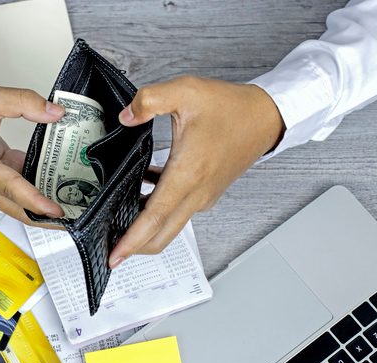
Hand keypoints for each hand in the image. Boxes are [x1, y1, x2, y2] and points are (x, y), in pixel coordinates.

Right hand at [0, 84, 65, 221]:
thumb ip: (24, 103)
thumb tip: (54, 113)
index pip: (12, 189)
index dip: (36, 201)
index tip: (56, 210)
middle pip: (18, 209)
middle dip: (46, 217)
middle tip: (75, 218)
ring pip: (19, 203)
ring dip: (43, 206)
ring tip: (72, 204)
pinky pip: (18, 189)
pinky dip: (36, 189)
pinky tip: (57, 183)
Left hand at [109, 76, 284, 267]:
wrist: (266, 117)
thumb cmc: (232, 108)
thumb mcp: (186, 91)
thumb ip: (149, 100)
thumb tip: (126, 116)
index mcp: (188, 174)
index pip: (155, 218)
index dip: (132, 240)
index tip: (115, 256)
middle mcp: (196, 192)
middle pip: (161, 235)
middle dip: (134, 247)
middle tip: (110, 249)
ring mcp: (203, 196)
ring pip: (169, 226)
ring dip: (145, 229)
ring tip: (119, 220)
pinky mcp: (206, 194)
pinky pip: (177, 211)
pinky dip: (158, 211)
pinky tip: (143, 191)